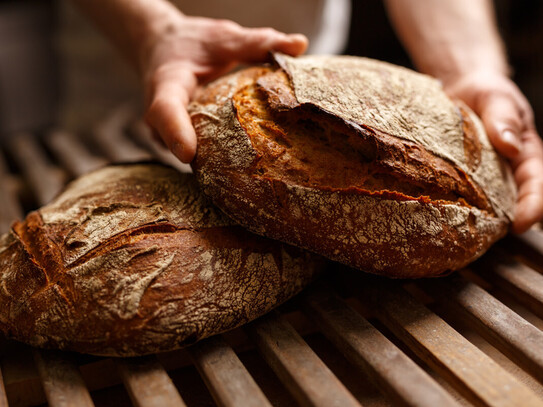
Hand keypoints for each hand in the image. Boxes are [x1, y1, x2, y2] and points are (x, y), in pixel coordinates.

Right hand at [141, 15, 306, 162]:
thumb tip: (300, 44)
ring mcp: (164, 133)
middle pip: (174, 142)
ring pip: (184, 154)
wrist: (160, 48)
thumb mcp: (223, 37)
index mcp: (166, 83)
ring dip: (213, 164)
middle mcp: (159, 116)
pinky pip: (194, 156)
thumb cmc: (192, 43)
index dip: (175, 132)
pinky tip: (247, 167)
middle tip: (241, 177)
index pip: (165, 109)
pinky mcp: (175, 142)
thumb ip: (258, 42)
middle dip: (203, 159)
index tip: (187, 154)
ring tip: (251, 177)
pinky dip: (217, 160)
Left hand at [445, 72, 542, 232]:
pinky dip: (455, 206)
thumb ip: (503, 117)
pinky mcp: (463, 176)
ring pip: (488, 204)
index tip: (523, 223)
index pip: (536, 184)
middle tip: (492, 238)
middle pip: (514, 202)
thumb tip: (510, 146)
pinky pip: (461, 194)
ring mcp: (485, 176)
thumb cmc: (486, 92)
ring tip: (465, 237)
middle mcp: (507, 170)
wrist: (462, 89)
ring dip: (482, 220)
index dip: (533, 206)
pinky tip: (439, 217)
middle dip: (508, 222)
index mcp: (525, 153)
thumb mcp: (497, 96)